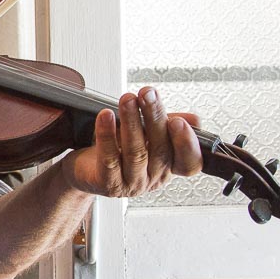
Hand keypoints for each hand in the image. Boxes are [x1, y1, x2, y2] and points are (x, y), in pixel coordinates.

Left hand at [60, 86, 201, 197]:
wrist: (85, 170)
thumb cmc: (117, 150)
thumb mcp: (146, 135)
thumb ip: (167, 125)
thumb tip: (194, 120)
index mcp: (168, 166)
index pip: (189, 163)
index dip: (187, 144)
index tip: (178, 121)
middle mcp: (153, 178)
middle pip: (160, 150)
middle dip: (154, 117)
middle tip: (147, 94)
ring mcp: (132, 184)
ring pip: (135, 153)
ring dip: (131, 122)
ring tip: (127, 100)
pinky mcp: (109, 184)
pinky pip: (109, 159)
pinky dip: (107, 135)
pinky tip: (106, 117)